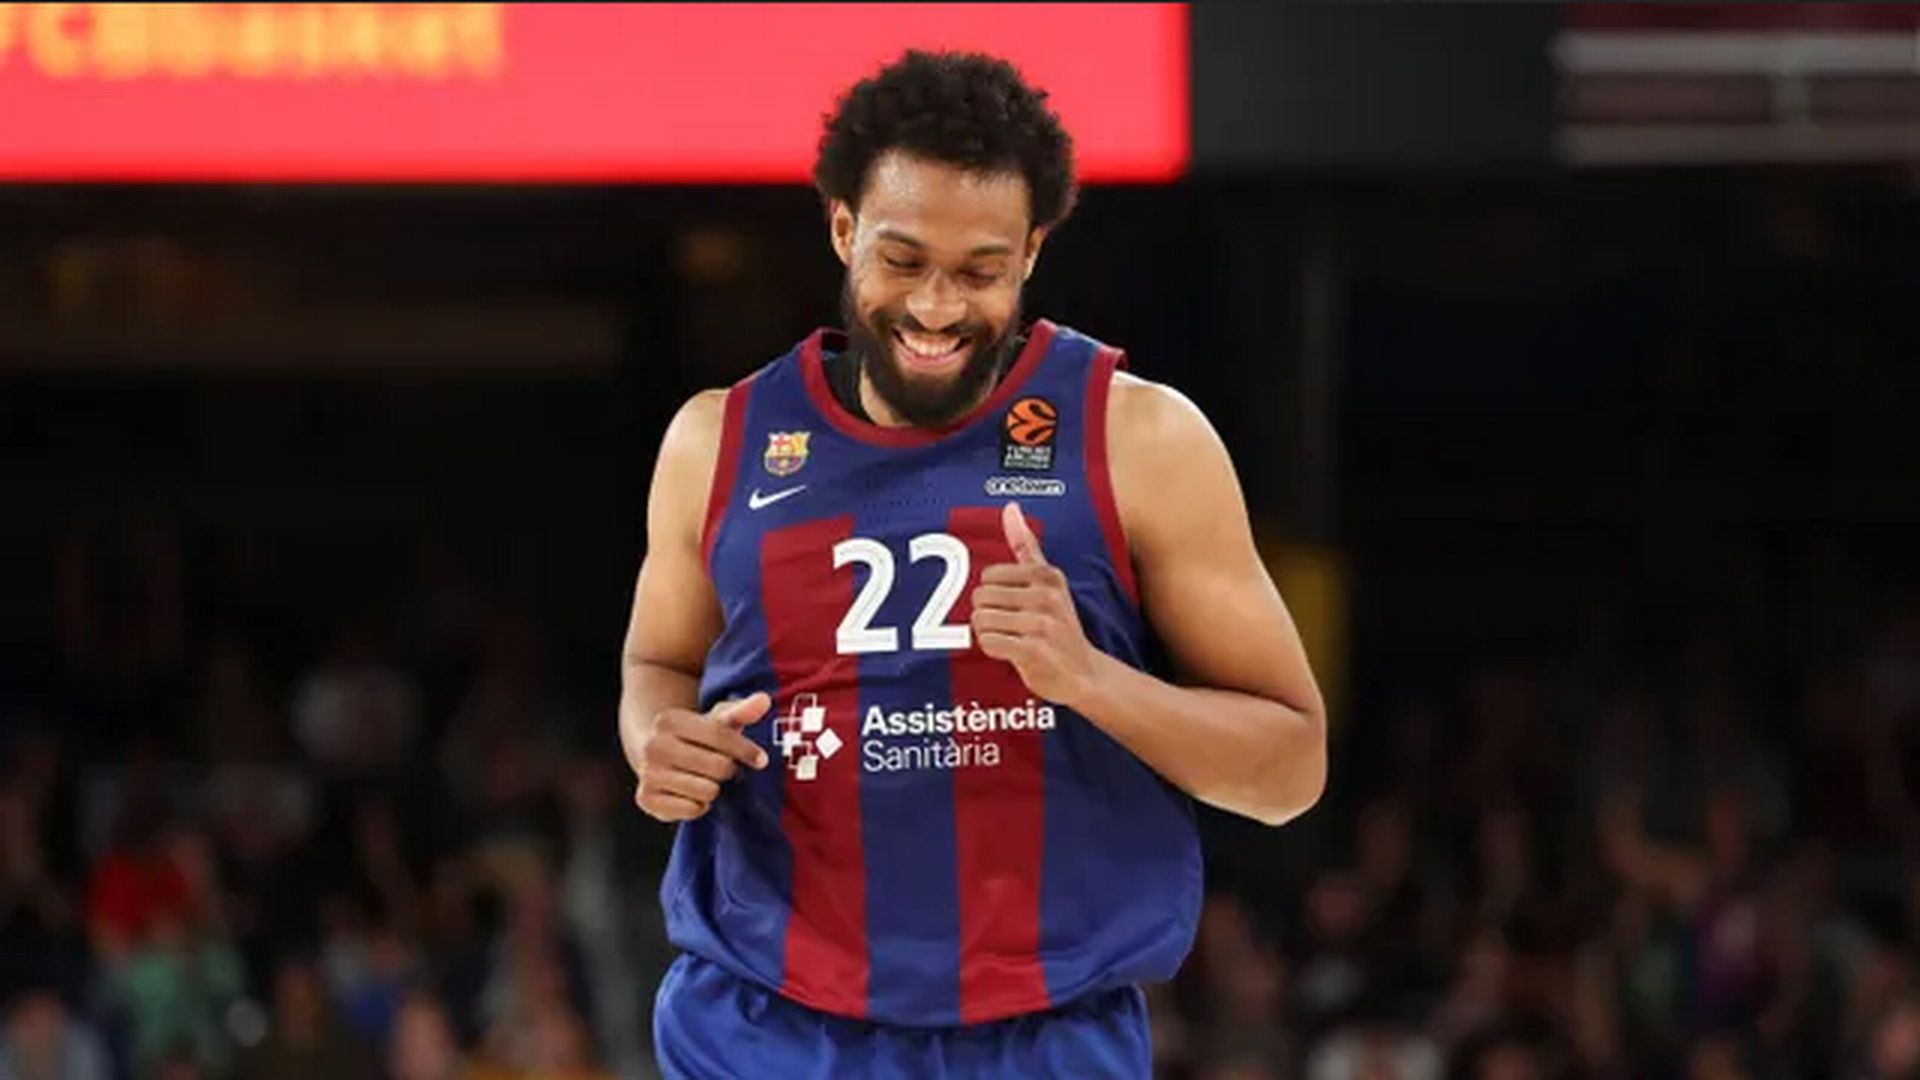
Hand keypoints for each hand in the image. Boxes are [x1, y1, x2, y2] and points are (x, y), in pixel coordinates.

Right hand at [632, 692, 770, 821]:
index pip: (719, 735)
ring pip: (708, 791)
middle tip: (721, 767)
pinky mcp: (646, 799)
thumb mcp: (716, 720)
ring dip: (714, 788)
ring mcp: (647, 774)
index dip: (745, 749)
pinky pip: (692, 809)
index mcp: (669, 720)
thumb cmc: (695, 737)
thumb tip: (763, 700)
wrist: (656, 756)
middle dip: (727, 769)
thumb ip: (741, 711)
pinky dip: (699, 806)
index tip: (761, 760)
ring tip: (705, 779)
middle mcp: (653, 746)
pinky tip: (692, 794)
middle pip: (718, 766)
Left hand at [970, 502, 1098, 706]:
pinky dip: (993, 649)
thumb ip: (1027, 546)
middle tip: (1010, 625)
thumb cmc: (1059, 625)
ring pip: (981, 620)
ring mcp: (1041, 624)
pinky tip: (1011, 652)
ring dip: (989, 633)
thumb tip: (1011, 508)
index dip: (993, 594)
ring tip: (1011, 638)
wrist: (1084, 673)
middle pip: (981, 597)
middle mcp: (1046, 596)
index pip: (990, 575)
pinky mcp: (1033, 651)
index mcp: (1048, 575)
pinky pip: (988, 642)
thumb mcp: (1049, 582)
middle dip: (988, 614)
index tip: (1013, 606)